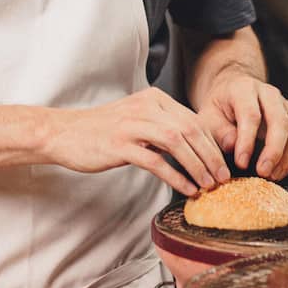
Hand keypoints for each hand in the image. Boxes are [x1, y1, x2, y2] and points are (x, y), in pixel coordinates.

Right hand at [45, 87, 231, 194]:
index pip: (193, 119)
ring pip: (177, 142)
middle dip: (211, 156)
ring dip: (198, 166)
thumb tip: (192, 148)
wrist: (64, 133)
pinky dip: (176, 176)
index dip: (212, 143)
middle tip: (223, 178)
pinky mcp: (120, 144)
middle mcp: (146, 107)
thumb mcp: (136, 119)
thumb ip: (161, 126)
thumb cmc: (101, 130)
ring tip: (209, 186)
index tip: (222, 164)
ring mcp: (132, 124)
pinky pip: (156, 161)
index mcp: (153, 98)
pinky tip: (186, 189)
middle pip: (190, 129)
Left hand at [196, 72, 287, 180]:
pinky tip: (279, 171)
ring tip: (271, 175)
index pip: (251, 114)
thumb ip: (218, 130)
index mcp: (244, 89)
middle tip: (263, 172)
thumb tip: (232, 146)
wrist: (233, 90)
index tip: (241, 163)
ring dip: (286, 156)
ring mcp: (284, 105)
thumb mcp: (209, 115)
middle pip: (279, 120)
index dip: (247, 141)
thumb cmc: (220, 107)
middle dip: (273, 150)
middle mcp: (268, 94)